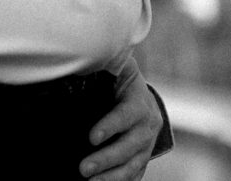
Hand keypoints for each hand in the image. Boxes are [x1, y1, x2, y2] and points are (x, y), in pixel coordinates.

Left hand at [79, 59, 161, 180]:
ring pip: (132, 165)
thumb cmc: (122, 83)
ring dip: (111, 176)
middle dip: (107, 158)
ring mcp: (146, 146)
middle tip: (83, 168)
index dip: (111, 126)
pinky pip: (134, 175)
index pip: (127, 115)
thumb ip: (108, 65)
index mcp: (139, 103)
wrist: (144, 102)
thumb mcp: (119, 70)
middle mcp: (147, 126)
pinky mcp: (142, 161)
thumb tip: (84, 61)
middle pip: (130, 146)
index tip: (92, 137)